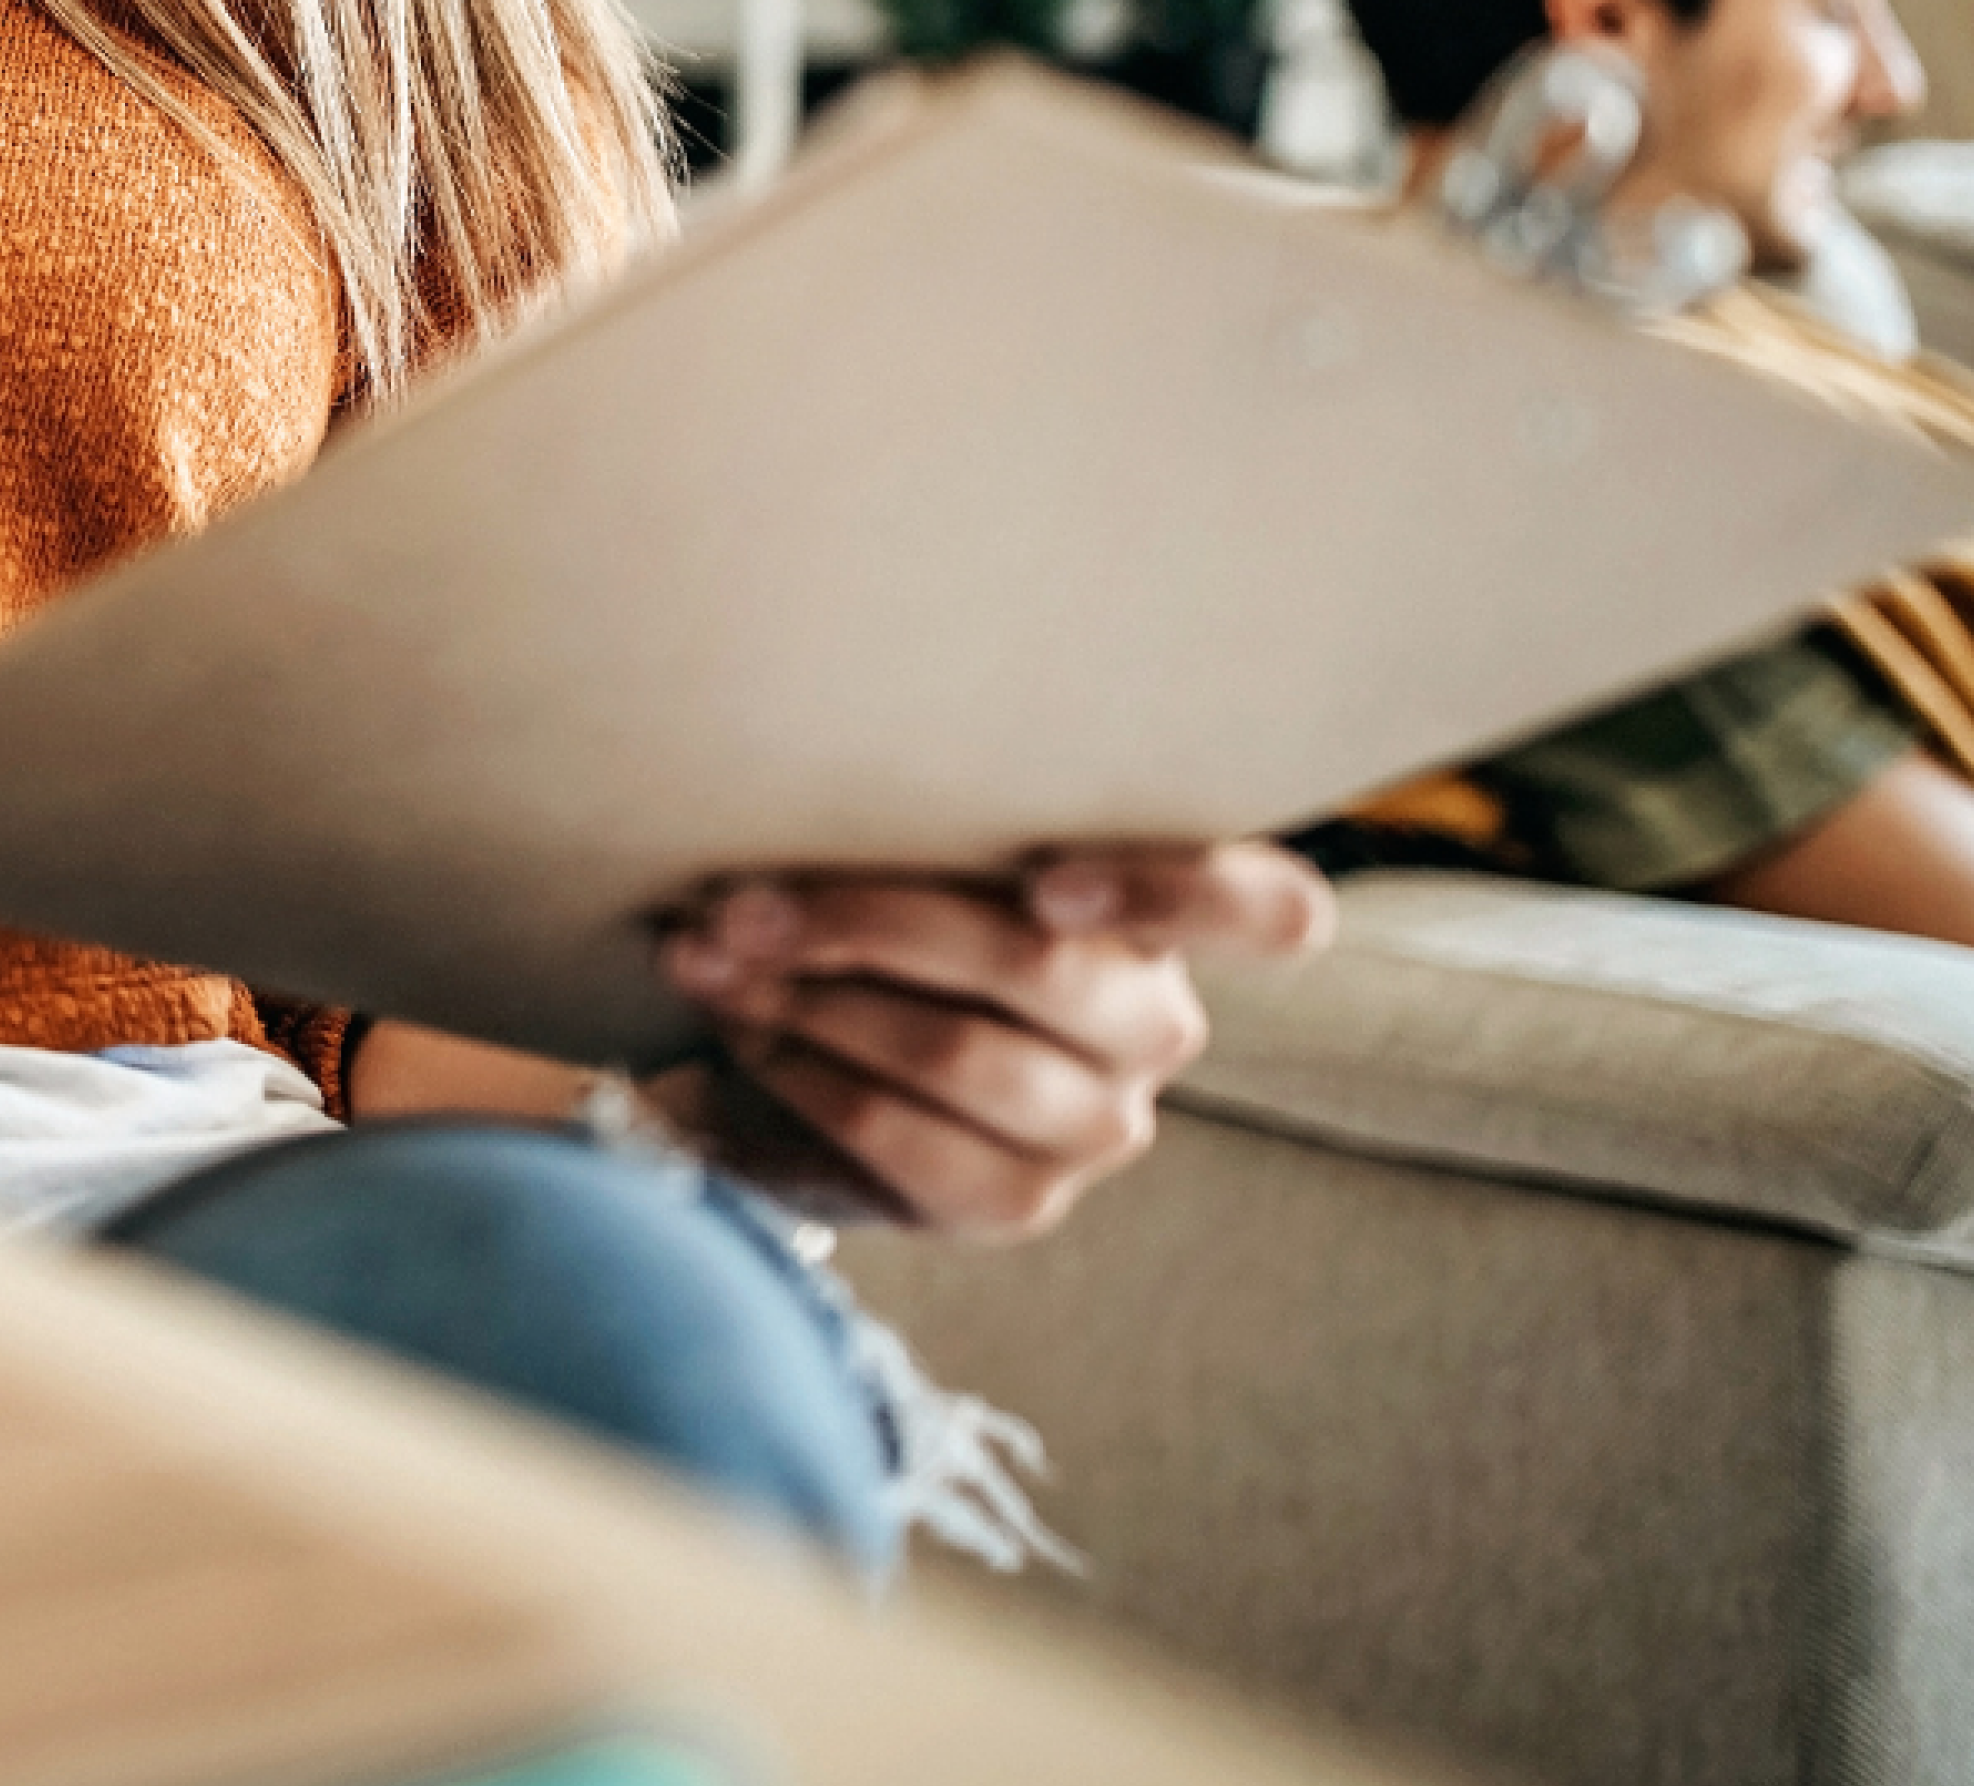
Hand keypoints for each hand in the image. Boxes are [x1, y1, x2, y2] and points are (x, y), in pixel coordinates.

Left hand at [651, 842, 1331, 1236]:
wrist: (841, 1057)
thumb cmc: (896, 909)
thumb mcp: (928, 849)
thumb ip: (922, 813)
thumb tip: (795, 772)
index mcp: (1164, 917)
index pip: (1264, 912)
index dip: (1174, 892)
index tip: (1042, 880)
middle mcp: (1155, 1026)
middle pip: (1038, 965)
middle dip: (863, 921)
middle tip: (735, 903)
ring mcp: (1098, 1126)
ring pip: (959, 1054)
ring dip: (809, 1001)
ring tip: (710, 959)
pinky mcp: (1016, 1201)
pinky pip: (902, 1139)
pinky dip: (800, 1075)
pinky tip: (735, 1034)